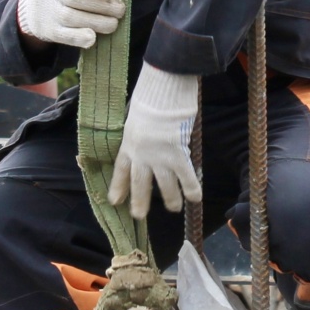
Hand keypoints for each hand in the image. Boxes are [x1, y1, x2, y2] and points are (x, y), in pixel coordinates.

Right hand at [16, 0, 123, 48]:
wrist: (27, 7)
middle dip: (102, 5)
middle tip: (120, 9)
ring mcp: (47, 12)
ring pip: (72, 18)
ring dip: (98, 22)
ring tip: (113, 23)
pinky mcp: (49, 31)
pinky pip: (64, 36)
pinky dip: (79, 38)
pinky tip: (93, 38)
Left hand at [108, 63, 201, 218]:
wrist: (162, 94)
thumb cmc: (149, 97)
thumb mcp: (135, 116)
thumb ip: (138, 131)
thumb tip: (144, 137)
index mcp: (128, 144)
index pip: (121, 171)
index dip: (118, 187)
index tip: (114, 201)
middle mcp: (142, 155)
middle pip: (140, 184)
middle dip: (140, 202)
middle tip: (139, 215)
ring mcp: (160, 158)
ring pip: (164, 186)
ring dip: (170, 199)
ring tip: (173, 208)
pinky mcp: (178, 156)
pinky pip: (186, 177)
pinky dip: (191, 188)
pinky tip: (195, 198)